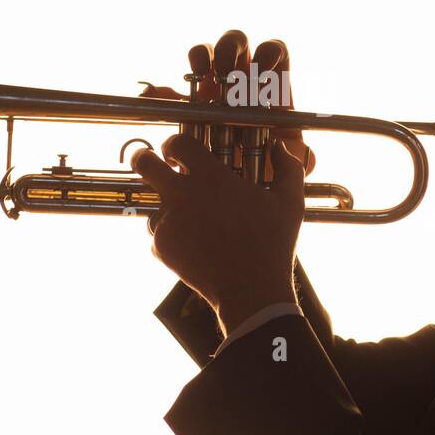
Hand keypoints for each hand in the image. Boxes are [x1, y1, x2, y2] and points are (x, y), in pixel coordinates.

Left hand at [131, 133, 306, 333]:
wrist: (251, 291)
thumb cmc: (273, 244)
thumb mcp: (290, 202)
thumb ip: (288, 166)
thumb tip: (279, 146)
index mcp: (210, 177)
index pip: (177, 142)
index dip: (174, 143)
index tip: (178, 151)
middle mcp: (182, 195)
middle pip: (144, 163)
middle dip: (144, 158)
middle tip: (154, 163)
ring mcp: (168, 222)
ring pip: (153, 202)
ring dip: (166, 204)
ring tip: (189, 218)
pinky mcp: (161, 247)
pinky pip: (158, 233)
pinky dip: (171, 235)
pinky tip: (194, 243)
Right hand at [139, 29, 316, 177]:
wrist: (238, 196)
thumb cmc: (270, 174)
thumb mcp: (288, 166)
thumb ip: (295, 158)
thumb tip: (295, 152)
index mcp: (270, 86)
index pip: (273, 53)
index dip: (270, 52)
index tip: (265, 65)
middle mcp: (240, 81)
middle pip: (236, 44)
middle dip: (232, 49)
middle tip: (227, 69)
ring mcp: (212, 90)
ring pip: (204, 55)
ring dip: (201, 55)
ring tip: (198, 71)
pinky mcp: (186, 106)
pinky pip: (169, 91)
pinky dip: (159, 89)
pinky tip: (154, 94)